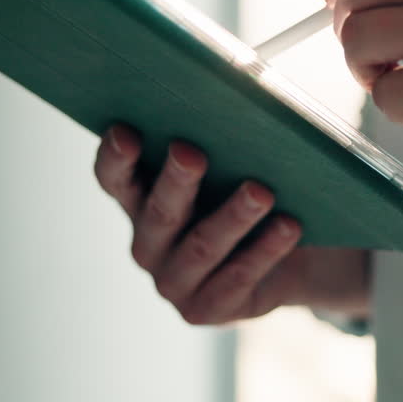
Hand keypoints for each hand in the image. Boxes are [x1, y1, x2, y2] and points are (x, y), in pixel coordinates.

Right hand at [94, 125, 370, 323]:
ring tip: (260, 191)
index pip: (114, 179)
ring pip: (202, 246)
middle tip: (191, 152)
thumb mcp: (228, 163)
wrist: (289, 252)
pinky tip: (288, 226)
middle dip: (176, 181)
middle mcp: (148, 243)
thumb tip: (231, 93)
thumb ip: (216, 138)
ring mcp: (174, 281)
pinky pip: (237, 277)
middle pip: (159, 212)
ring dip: (232, 216)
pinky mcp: (207, 309)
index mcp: (139, 200)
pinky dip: (264, 250)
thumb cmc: (245, 189)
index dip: (115, 157)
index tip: (126, 132)